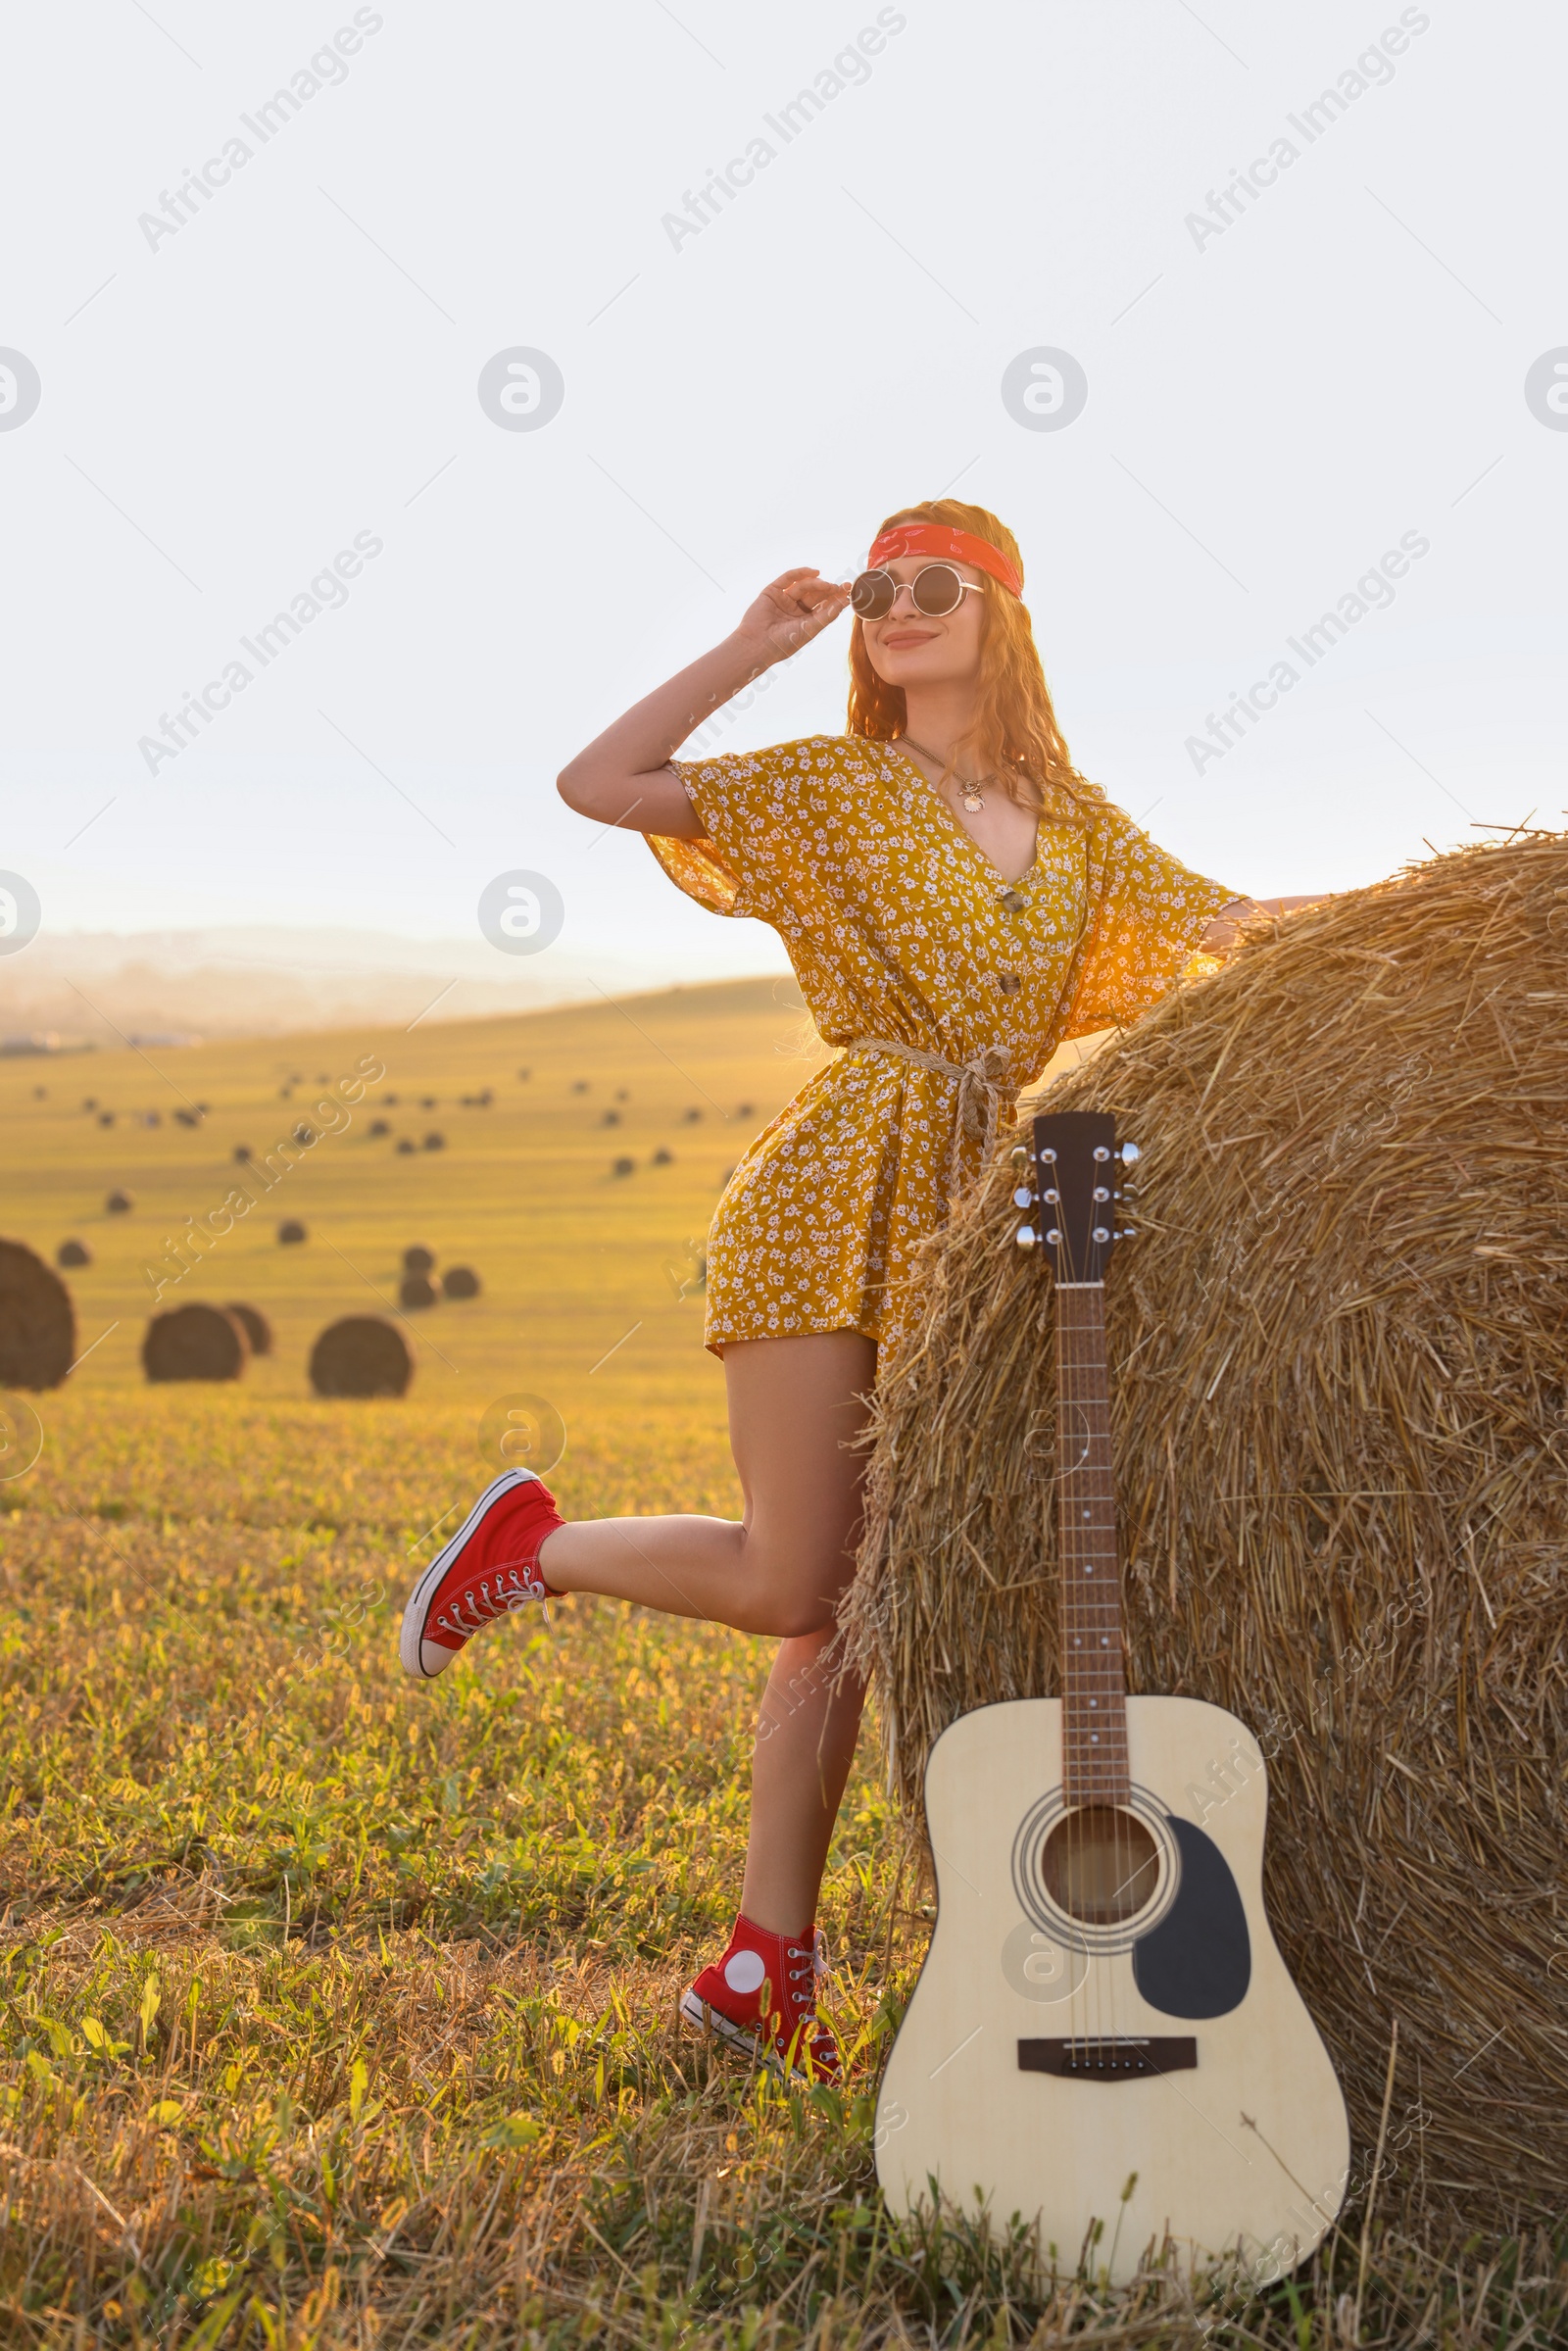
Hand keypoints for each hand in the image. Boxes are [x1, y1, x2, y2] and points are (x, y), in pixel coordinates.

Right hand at [733, 568, 850, 664]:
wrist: (757, 644)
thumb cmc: (784, 643)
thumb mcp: (811, 629)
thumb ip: (827, 615)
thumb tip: (845, 601)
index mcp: (806, 621)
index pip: (824, 606)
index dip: (836, 598)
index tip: (849, 590)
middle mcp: (795, 610)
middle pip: (816, 594)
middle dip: (829, 589)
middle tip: (841, 586)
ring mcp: (784, 600)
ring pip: (803, 586)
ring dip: (816, 583)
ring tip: (826, 585)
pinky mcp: (773, 592)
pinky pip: (788, 578)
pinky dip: (801, 573)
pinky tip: (814, 572)